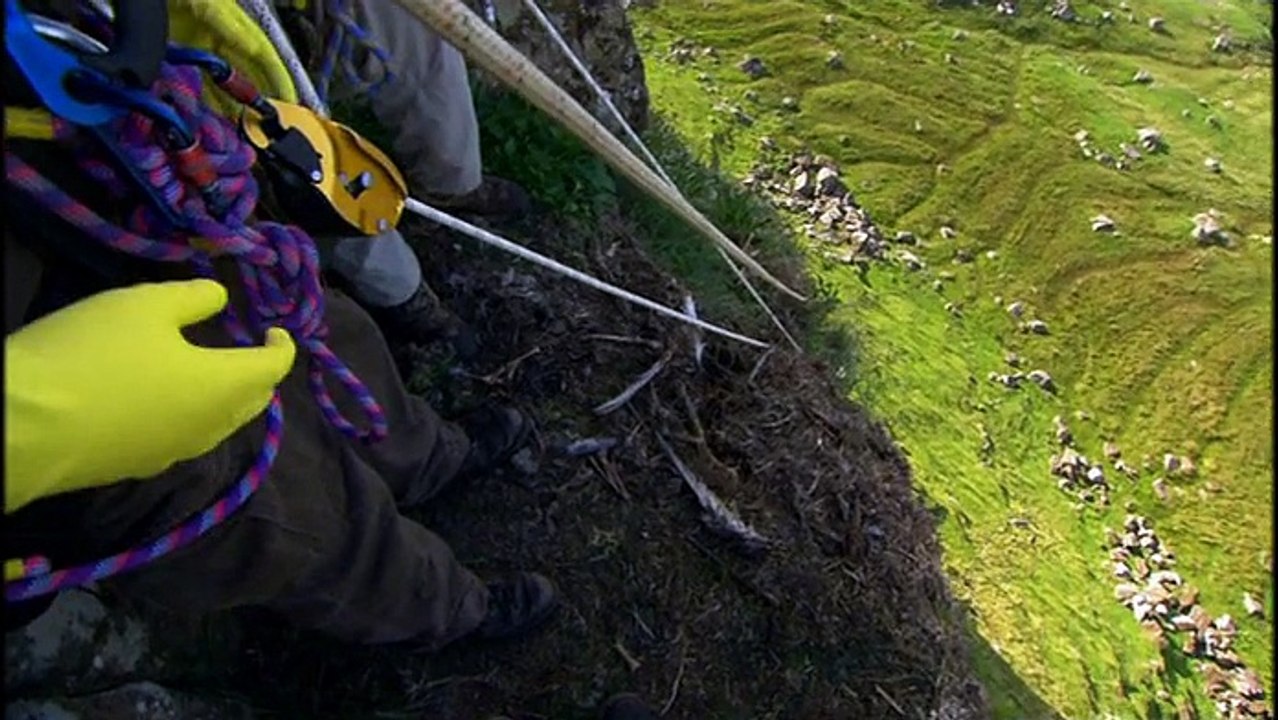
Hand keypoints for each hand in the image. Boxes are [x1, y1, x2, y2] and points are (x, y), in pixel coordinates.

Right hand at [4, 280, 295, 511]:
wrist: (27, 428)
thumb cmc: (94, 355)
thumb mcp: (145, 306)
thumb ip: (192, 299)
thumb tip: (220, 298)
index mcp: (224, 387)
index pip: (274, 369)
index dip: (281, 347)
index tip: (274, 331)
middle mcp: (211, 427)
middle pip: (252, 402)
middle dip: (256, 376)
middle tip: (246, 352)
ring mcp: (176, 452)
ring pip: (220, 425)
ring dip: (225, 399)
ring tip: (210, 373)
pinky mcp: (141, 467)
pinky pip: (184, 438)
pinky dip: (191, 416)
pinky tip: (167, 401)